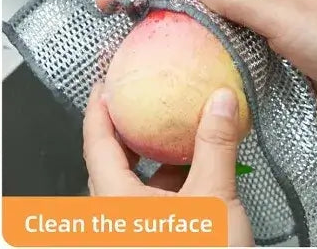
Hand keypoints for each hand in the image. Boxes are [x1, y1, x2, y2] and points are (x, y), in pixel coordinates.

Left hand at [84, 83, 253, 246]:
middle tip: (136, 102)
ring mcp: (127, 234)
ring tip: (167, 133)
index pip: (94, 140)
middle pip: (108, 160)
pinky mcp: (146, 242)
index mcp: (114, 201)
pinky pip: (144, 204)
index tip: (103, 83)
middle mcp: (112, 218)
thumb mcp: (214, 199)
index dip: (97, 107)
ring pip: (127, 185)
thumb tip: (222, 102)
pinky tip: (188, 173)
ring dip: (146, 158)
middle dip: (124, 130)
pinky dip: (161, 184)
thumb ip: (215, 145)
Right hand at [98, 0, 316, 126]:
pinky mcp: (271, 77)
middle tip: (116, 37)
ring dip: (176, 54)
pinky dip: (205, 82)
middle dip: (153, 20)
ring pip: (207, 46)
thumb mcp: (286, 14)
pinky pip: (228, 75)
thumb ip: (236, 0)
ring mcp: (261, 46)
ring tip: (140, 69)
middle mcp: (254, 13)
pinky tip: (186, 95)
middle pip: (192, 14)